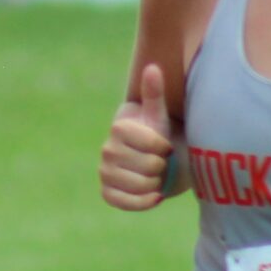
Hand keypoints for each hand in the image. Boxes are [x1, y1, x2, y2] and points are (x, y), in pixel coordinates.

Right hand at [99, 63, 173, 211]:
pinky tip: (155, 195)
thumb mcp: (159, 115)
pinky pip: (125, 202)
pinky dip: (144, 201)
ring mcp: (105, 172)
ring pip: (140, 185)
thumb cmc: (159, 135)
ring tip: (157, 176)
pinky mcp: (107, 193)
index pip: (150, 143)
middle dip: (162, 166)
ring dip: (156, 183)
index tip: (165, 145)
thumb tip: (153, 68)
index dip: (163, 147)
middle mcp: (107, 150)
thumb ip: (155, 93)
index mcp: (118, 128)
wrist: (154, 161)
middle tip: (162, 162)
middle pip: (148, 166)